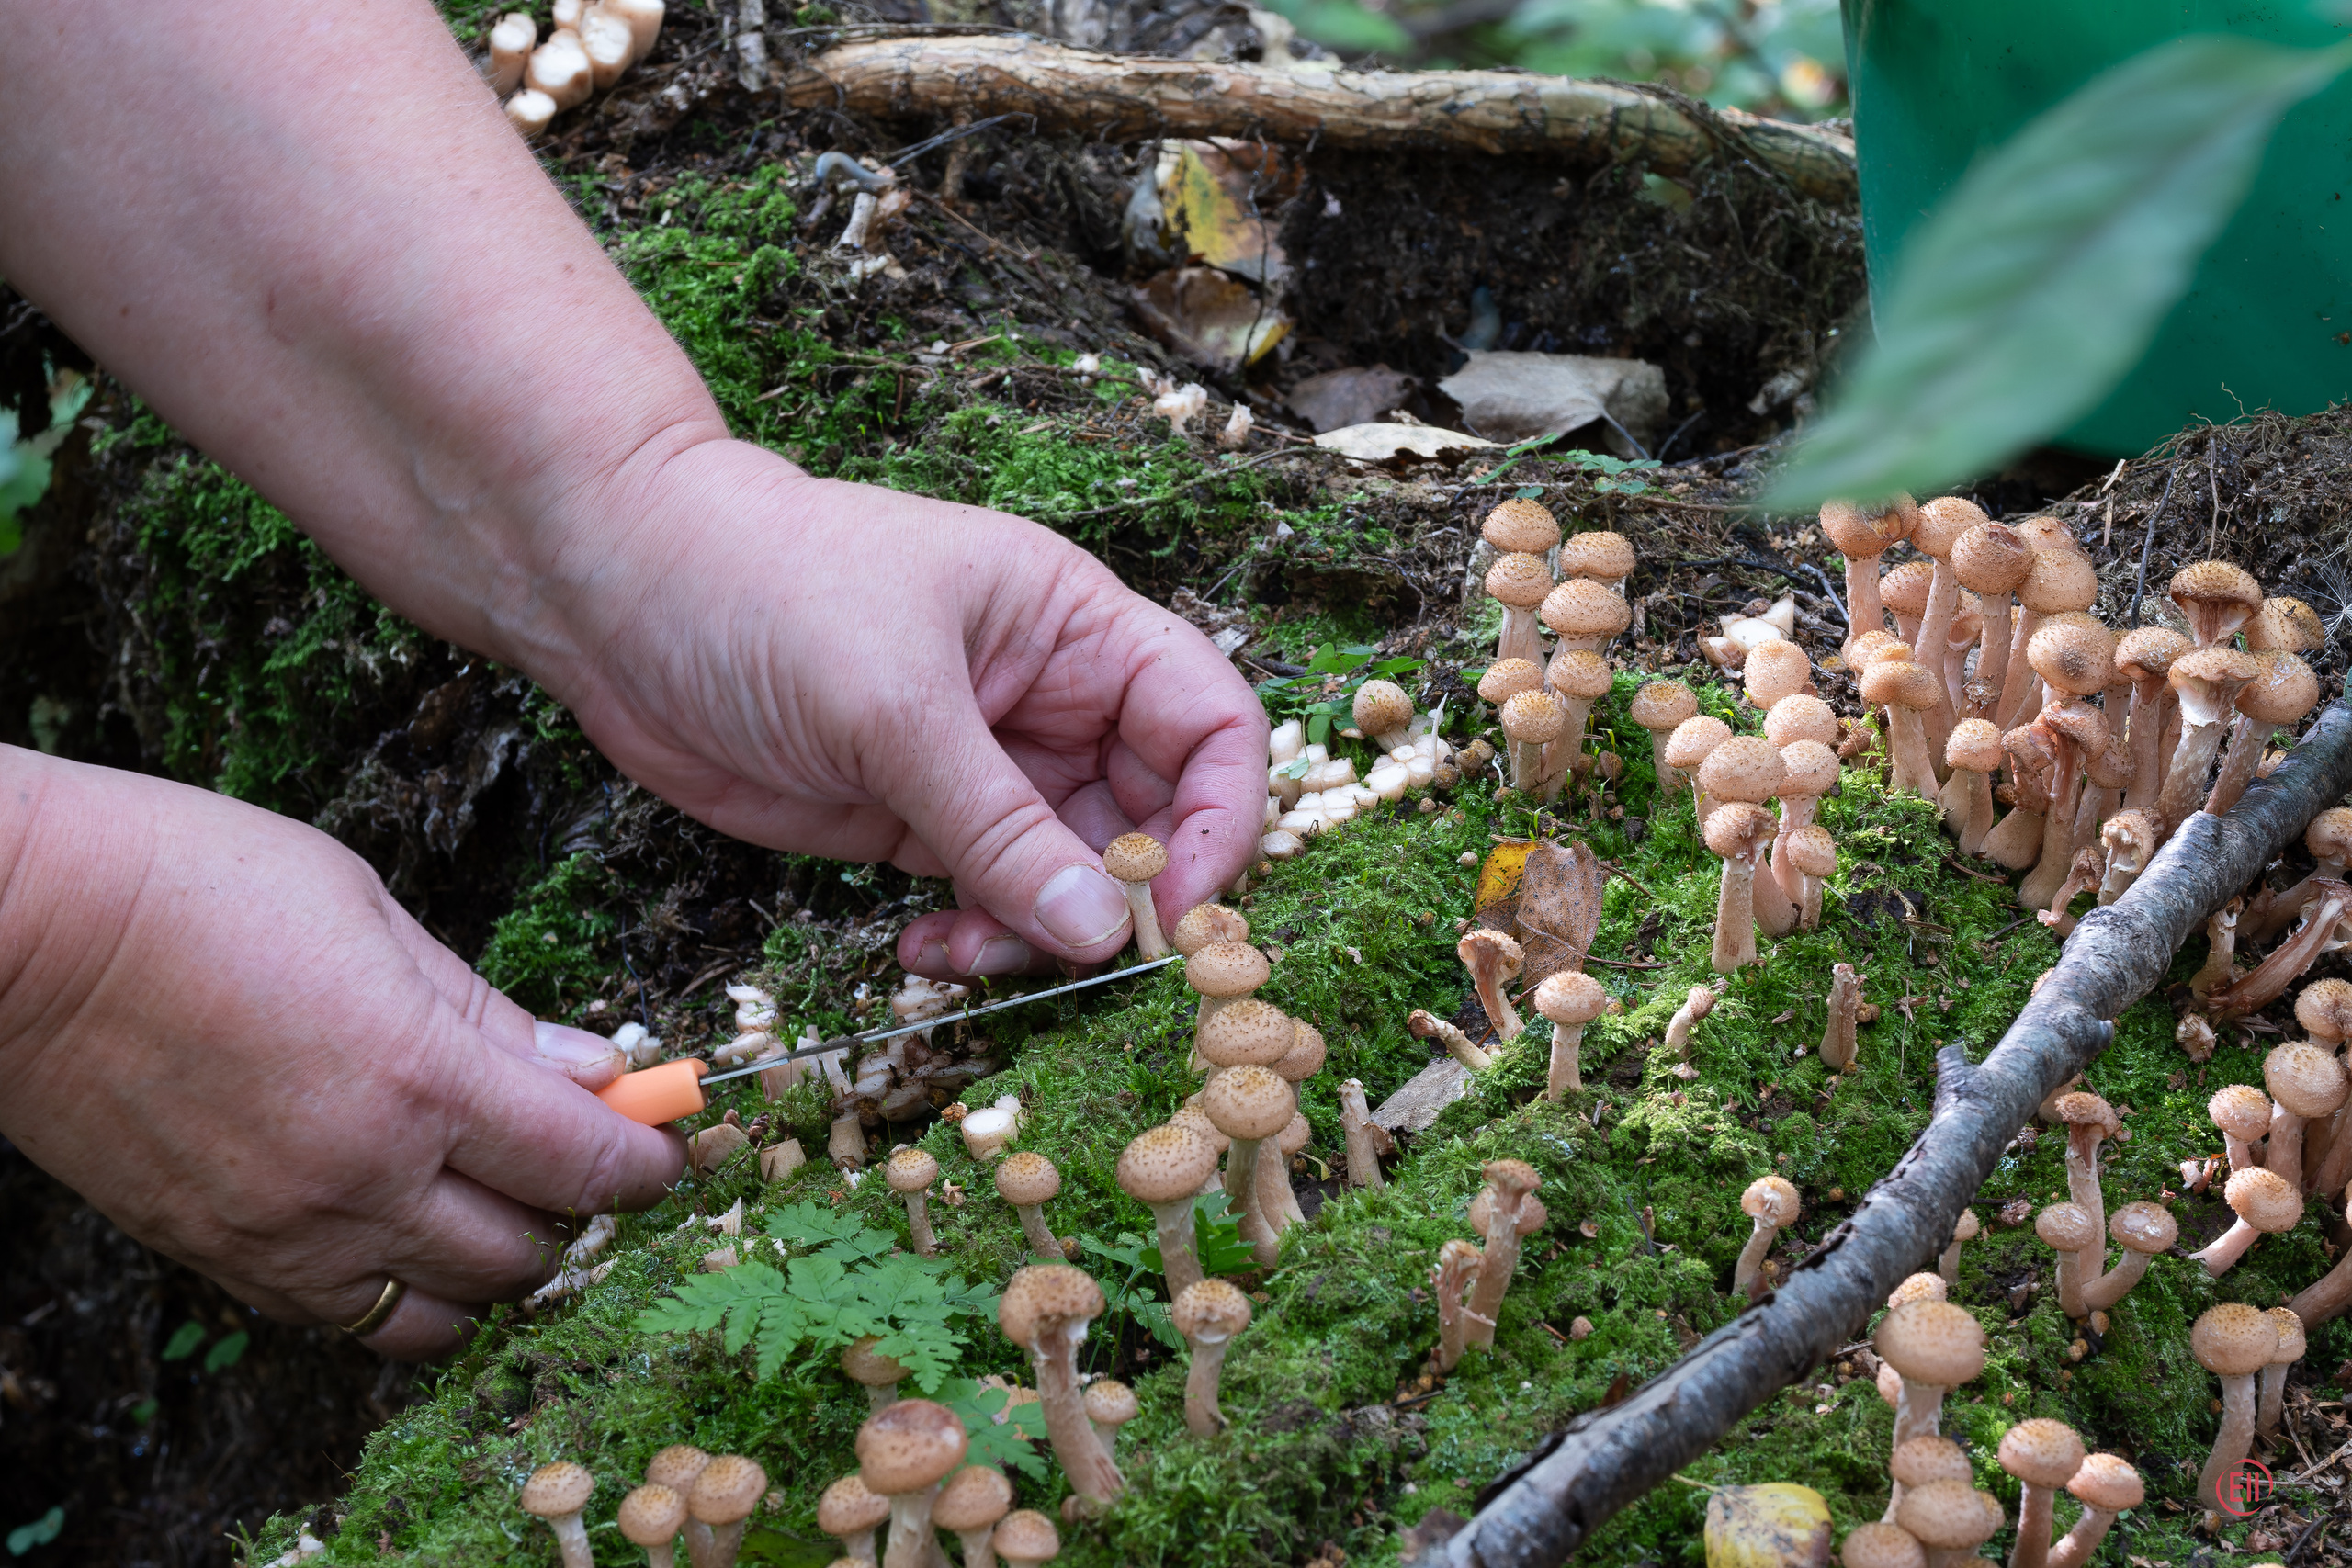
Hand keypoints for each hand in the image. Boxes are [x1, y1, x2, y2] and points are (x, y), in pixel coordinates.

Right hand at [0, 748, 685, 1358]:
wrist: (18, 930)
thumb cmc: (195, 885)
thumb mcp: (374, 915)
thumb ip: (490, 1013)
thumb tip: (593, 1068)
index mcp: (417, 1076)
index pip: (586, 1162)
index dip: (649, 1160)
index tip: (667, 1141)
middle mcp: (363, 1177)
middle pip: (530, 1252)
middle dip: (583, 1211)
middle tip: (585, 1157)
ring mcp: (288, 1233)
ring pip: (449, 1313)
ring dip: (501, 1267)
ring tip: (502, 1200)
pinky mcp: (224, 1259)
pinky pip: (353, 1322)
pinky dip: (409, 1295)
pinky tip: (414, 1229)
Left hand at [532, 444, 1267, 979]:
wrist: (614, 591)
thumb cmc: (764, 587)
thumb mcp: (894, 705)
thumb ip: (1001, 827)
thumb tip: (1103, 934)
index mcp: (1080, 628)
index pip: (1212, 723)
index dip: (1220, 818)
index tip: (1178, 905)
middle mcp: (1053, 699)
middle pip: (1156, 817)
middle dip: (1132, 899)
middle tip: (1083, 965)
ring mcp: (986, 767)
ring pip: (1072, 878)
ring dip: (1042, 936)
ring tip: (969, 957)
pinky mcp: (917, 822)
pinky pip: (990, 902)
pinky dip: (976, 943)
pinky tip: (918, 951)